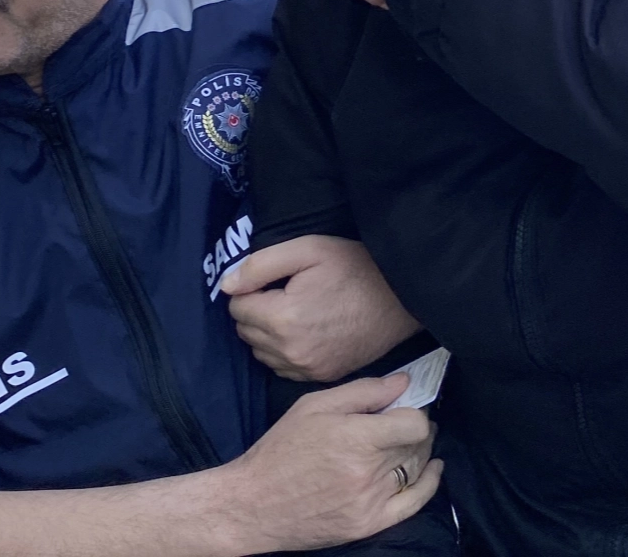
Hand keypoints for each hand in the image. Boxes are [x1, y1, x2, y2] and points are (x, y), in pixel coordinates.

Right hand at [215, 376, 441, 551]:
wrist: (254, 504)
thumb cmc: (281, 450)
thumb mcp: (315, 406)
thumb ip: (363, 391)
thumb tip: (403, 382)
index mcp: (356, 439)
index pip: (414, 422)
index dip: (414, 410)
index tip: (404, 406)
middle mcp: (368, 472)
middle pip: (417, 444)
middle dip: (418, 427)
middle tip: (405, 419)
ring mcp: (370, 502)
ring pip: (417, 470)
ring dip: (422, 451)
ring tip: (412, 439)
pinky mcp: (368, 524)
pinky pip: (413, 504)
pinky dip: (429, 484)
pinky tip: (433, 468)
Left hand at [223, 237, 422, 382]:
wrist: (401, 299)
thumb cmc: (356, 267)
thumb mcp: (308, 250)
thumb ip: (260, 265)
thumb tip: (226, 286)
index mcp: (283, 318)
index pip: (236, 307)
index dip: (251, 289)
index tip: (276, 281)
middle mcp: (290, 351)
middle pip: (246, 332)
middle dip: (257, 311)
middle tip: (286, 293)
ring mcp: (307, 368)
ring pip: (262, 353)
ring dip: (268, 334)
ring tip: (296, 311)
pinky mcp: (321, 376)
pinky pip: (283, 367)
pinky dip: (285, 351)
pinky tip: (305, 331)